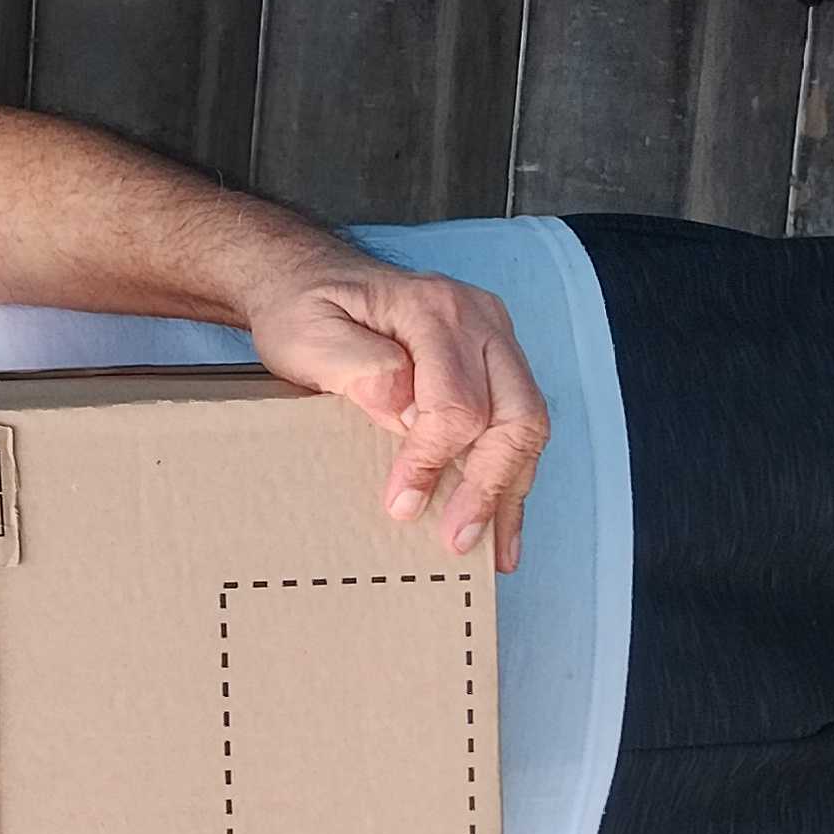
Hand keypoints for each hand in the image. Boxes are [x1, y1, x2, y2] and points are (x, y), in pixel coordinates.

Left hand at [246, 259, 547, 573]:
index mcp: (432, 309)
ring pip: (527, 425)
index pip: (455, 402)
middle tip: (456, 540)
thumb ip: (353, 365)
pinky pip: (519, 426)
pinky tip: (504, 527)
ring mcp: (494, 340)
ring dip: (509, 493)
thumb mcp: (307, 334)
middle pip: (514, 414)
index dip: (432, 461)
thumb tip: (400, 404)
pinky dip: (512, 481)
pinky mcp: (495, 364)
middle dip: (488, 487)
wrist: (312, 281)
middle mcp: (478, 320)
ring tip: (491, 552)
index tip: (401, 504)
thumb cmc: (305, 309)